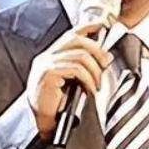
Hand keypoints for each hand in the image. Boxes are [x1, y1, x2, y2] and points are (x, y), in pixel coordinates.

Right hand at [26, 23, 113, 140]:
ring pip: (80, 56)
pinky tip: (89, 89)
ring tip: (96, 85)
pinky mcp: (48, 74)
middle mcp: (46, 57)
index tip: (101, 26)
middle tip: (105, 64)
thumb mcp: (71, 82)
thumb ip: (83, 68)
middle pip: (77, 40)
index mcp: (50, 57)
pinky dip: (88, 79)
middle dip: (97, 50)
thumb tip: (104, 58)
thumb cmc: (56, 106)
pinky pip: (75, 69)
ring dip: (95, 71)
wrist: (44, 122)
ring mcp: (45, 64)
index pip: (70, 35)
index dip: (87, 27)